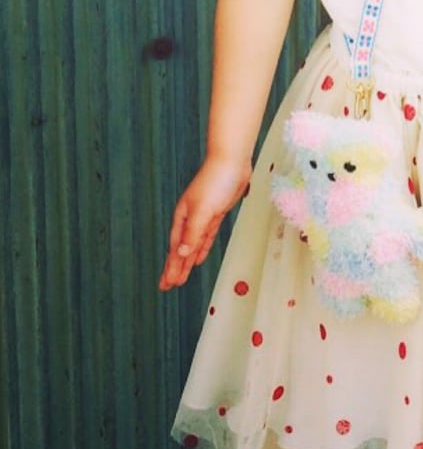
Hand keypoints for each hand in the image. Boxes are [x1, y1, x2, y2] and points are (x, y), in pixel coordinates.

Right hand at [159, 156, 250, 290]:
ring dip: (187, 261)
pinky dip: (201, 248)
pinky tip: (198, 257)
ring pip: (193, 245)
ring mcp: (203, 217)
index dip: (171, 268)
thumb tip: (181, 254)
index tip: (166, 285)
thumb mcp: (203, 211)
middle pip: (181, 250)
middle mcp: (190, 220)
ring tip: (180, 276)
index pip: (175, 250)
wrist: (231, 162)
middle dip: (174, 269)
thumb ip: (192, 234)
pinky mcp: (216, 214)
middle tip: (167, 287)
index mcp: (183, 219)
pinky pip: (205, 237)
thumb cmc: (215, 183)